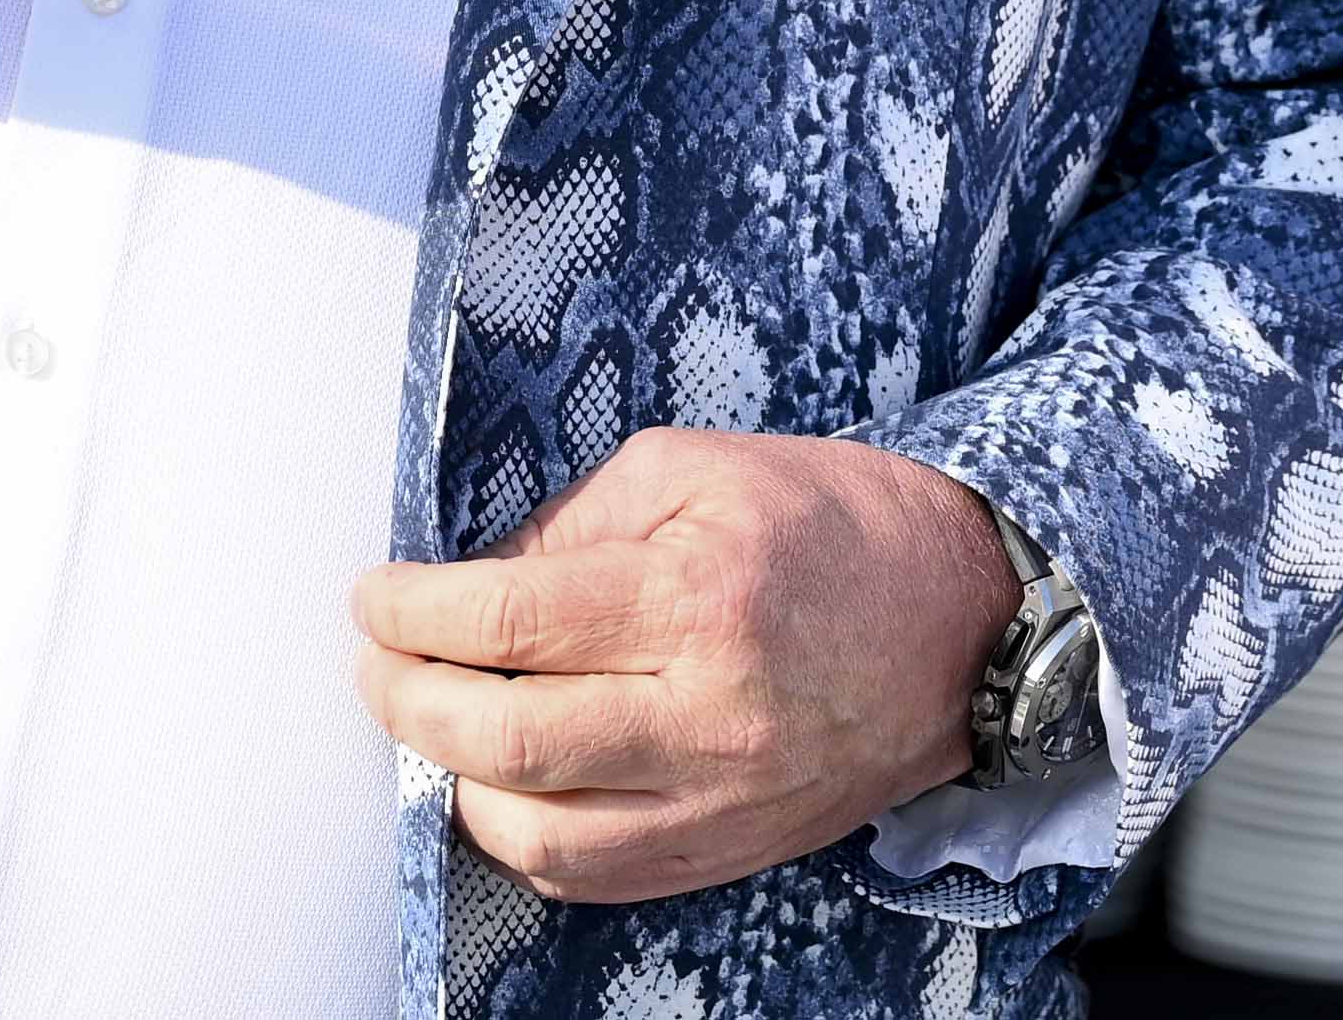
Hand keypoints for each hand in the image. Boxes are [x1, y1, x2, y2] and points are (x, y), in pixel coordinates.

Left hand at [354, 428, 1023, 902]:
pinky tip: (505, 786)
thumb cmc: (838, 525)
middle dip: (408, 699)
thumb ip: (580, 517)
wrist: (967, 621)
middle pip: (505, 736)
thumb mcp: (704, 467)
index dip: (415, 609)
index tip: (375, 597)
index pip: (511, 615)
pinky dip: (522, 838)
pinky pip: (591, 875)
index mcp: (699, 595)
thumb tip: (480, 578)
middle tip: (379, 662)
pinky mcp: (729, 852)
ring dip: (455, 781)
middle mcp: (705, 712)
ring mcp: (718, 799)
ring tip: (437, 724)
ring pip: (535, 832)